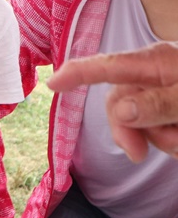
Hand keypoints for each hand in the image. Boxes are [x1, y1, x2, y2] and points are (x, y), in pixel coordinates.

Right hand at [47, 42, 177, 161]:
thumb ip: (157, 104)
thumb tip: (120, 112)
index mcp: (153, 61)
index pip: (106, 67)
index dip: (75, 75)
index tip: (51, 85)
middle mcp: (153, 74)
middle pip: (118, 103)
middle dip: (126, 130)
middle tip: (139, 155)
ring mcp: (161, 91)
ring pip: (136, 120)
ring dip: (156, 138)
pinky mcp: (170, 107)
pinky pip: (154, 128)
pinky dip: (166, 139)